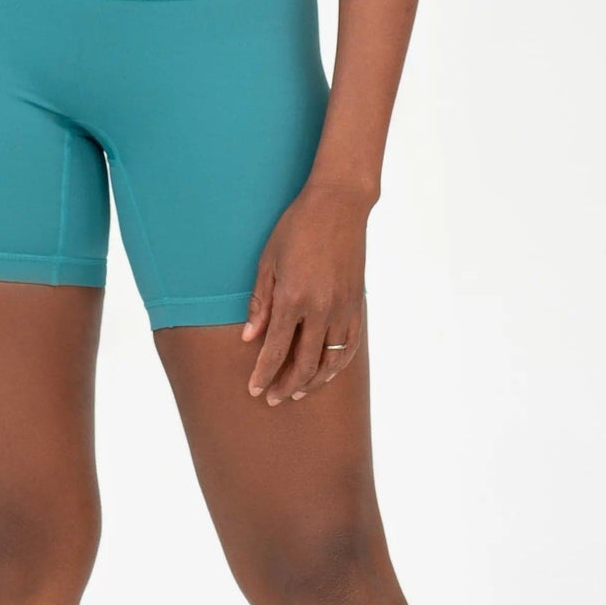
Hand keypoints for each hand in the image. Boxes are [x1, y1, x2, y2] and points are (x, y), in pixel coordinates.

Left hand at [240, 179, 369, 404]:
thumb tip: (248, 338)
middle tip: (273, 399)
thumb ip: (260, 303)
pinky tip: (327, 373)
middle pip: (303, 363)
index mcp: (292, 298)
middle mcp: (320, 309)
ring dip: (313, 382)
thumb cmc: (296, 227)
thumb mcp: (268, 261)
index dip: (264, 374)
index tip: (255, 390)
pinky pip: (350, 346)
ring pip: (330, 361)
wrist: (338, 205)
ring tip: (298, 392)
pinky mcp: (357, 305)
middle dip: (286, 386)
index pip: (275, 350)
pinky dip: (338, 366)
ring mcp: (342, 308)